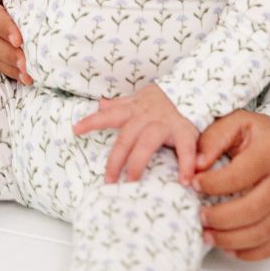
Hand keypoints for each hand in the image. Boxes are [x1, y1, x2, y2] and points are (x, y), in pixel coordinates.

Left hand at [72, 83, 198, 185]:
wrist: (194, 87)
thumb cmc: (163, 98)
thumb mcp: (140, 97)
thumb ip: (121, 103)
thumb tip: (100, 103)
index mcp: (135, 109)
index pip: (110, 114)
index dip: (92, 121)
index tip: (75, 130)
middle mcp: (147, 116)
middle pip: (126, 137)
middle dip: (116, 159)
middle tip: (108, 181)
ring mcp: (166, 123)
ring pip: (147, 142)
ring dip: (138, 162)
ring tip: (131, 183)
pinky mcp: (185, 130)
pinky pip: (185, 148)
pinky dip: (185, 164)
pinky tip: (184, 181)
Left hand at [194, 110, 269, 259]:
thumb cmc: (259, 134)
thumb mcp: (235, 123)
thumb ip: (213, 140)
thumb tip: (195, 167)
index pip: (239, 176)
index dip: (213, 184)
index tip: (193, 184)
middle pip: (253, 210)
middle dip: (221, 218)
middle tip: (200, 218)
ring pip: (262, 232)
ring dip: (231, 240)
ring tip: (208, 235)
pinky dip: (250, 253)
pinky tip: (229, 247)